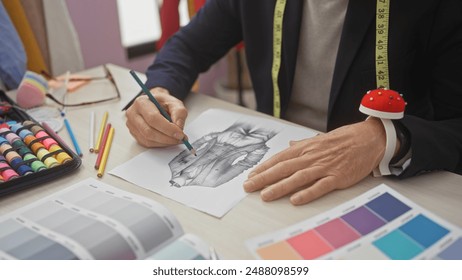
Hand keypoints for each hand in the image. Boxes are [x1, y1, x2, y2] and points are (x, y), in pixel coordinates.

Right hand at [125, 87, 187, 146]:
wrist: (155, 104)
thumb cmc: (163, 103)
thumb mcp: (174, 103)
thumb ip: (179, 113)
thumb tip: (179, 127)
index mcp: (141, 102)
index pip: (153, 118)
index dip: (168, 128)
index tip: (180, 134)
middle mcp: (133, 114)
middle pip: (149, 131)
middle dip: (167, 138)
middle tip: (180, 139)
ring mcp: (132, 125)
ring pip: (148, 140)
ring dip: (165, 142)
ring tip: (176, 139)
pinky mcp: (134, 134)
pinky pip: (147, 143)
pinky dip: (160, 144)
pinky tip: (168, 140)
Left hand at [243, 118, 386, 204]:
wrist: (369, 139)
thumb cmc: (344, 139)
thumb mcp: (319, 139)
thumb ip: (302, 145)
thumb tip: (288, 145)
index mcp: (305, 148)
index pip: (279, 158)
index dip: (263, 167)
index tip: (250, 175)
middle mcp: (311, 157)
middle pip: (283, 168)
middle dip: (263, 178)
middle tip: (248, 186)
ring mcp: (324, 167)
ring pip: (297, 178)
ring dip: (279, 187)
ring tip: (265, 195)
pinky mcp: (337, 177)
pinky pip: (320, 187)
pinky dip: (307, 193)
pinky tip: (295, 200)